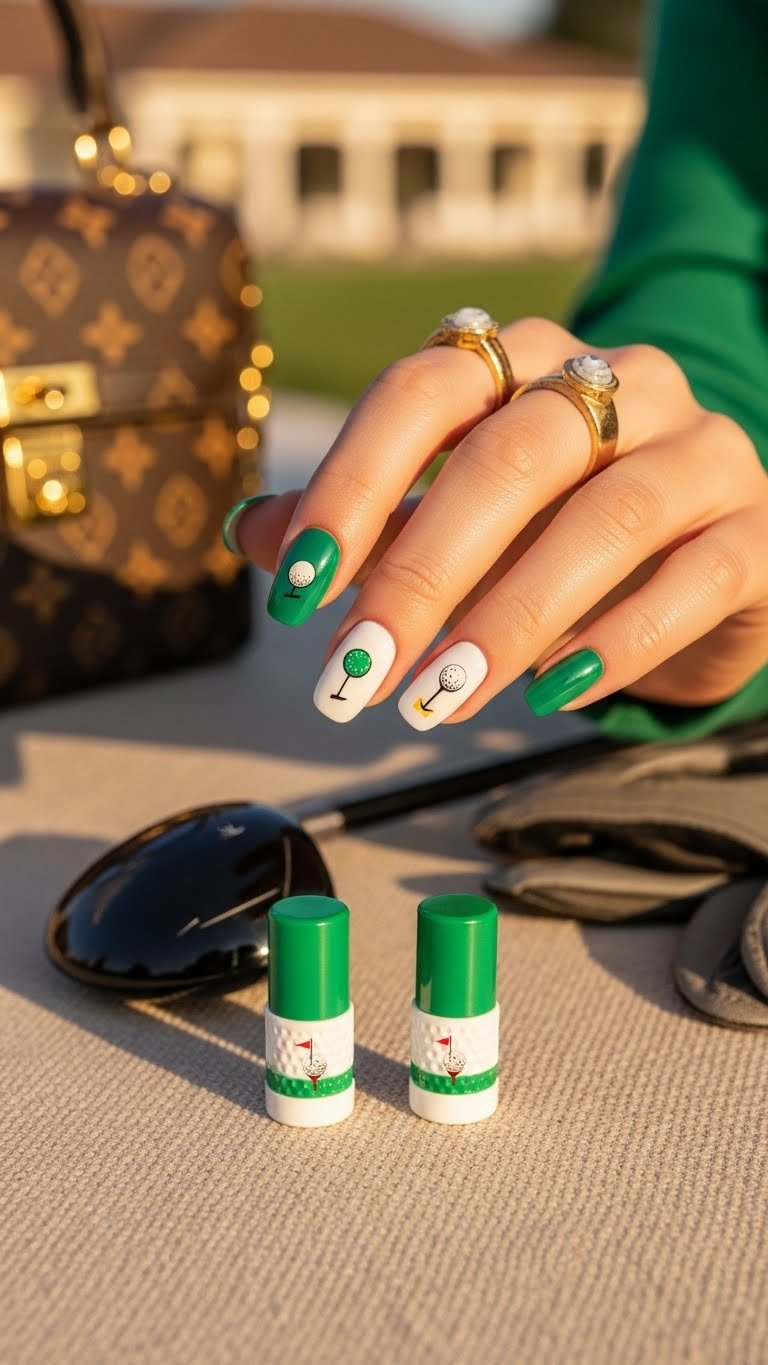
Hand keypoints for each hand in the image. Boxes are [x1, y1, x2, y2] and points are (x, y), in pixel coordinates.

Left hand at [234, 318, 767, 725]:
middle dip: (420, 571)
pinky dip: (617, 637)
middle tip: (356, 672)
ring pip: (608, 514)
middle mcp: (620, 383)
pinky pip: (696, 576)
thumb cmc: (558, 538)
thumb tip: (254, 534)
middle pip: (510, 454)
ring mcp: (700, 449)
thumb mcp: (455, 524)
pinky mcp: (758, 529)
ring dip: (510, 615)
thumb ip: (367, 523)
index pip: (426, 391)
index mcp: (526, 361)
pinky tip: (551, 694)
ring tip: (437, 699)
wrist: (702, 568)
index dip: (353, 483)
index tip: (295, 589)